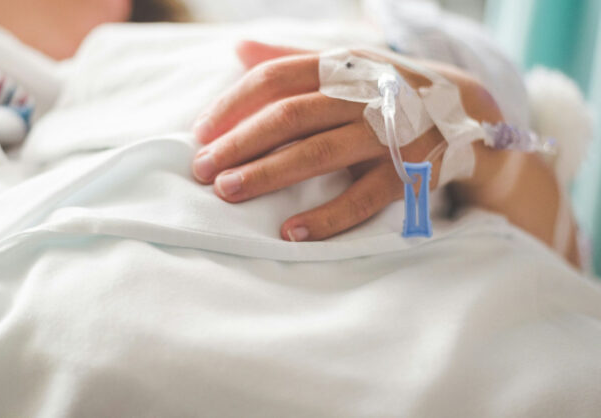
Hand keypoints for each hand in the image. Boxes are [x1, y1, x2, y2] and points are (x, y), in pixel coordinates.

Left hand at [191, 41, 493, 241]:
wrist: (469, 109)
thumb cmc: (388, 89)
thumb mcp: (346, 65)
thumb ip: (293, 59)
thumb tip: (238, 49)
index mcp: (341, 66)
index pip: (276, 77)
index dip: (233, 104)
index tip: (199, 133)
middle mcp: (363, 94)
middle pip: (290, 115)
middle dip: (240, 143)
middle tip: (202, 170)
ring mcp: (389, 132)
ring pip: (320, 153)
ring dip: (270, 174)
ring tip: (229, 193)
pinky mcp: (412, 170)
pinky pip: (365, 197)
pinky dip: (328, 216)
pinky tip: (291, 232)